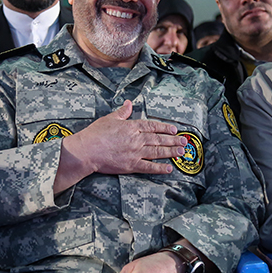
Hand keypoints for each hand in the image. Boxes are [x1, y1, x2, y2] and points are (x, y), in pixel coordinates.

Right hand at [56, 100, 186, 190]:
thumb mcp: (109, 119)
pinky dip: (160, 168)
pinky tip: (169, 168)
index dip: (164, 128)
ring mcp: (135, 153)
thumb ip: (122, 112)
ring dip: (171, 152)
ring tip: (181, 152)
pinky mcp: (131, 165)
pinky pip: (149, 167)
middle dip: (173, 140)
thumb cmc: (95, 134)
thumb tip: (129, 103)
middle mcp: (136, 139)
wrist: (87, 150)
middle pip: (158, 139)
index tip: (174, 129)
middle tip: (184, 141)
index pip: (152, 126)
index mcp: (131, 126)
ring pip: (157, 152)